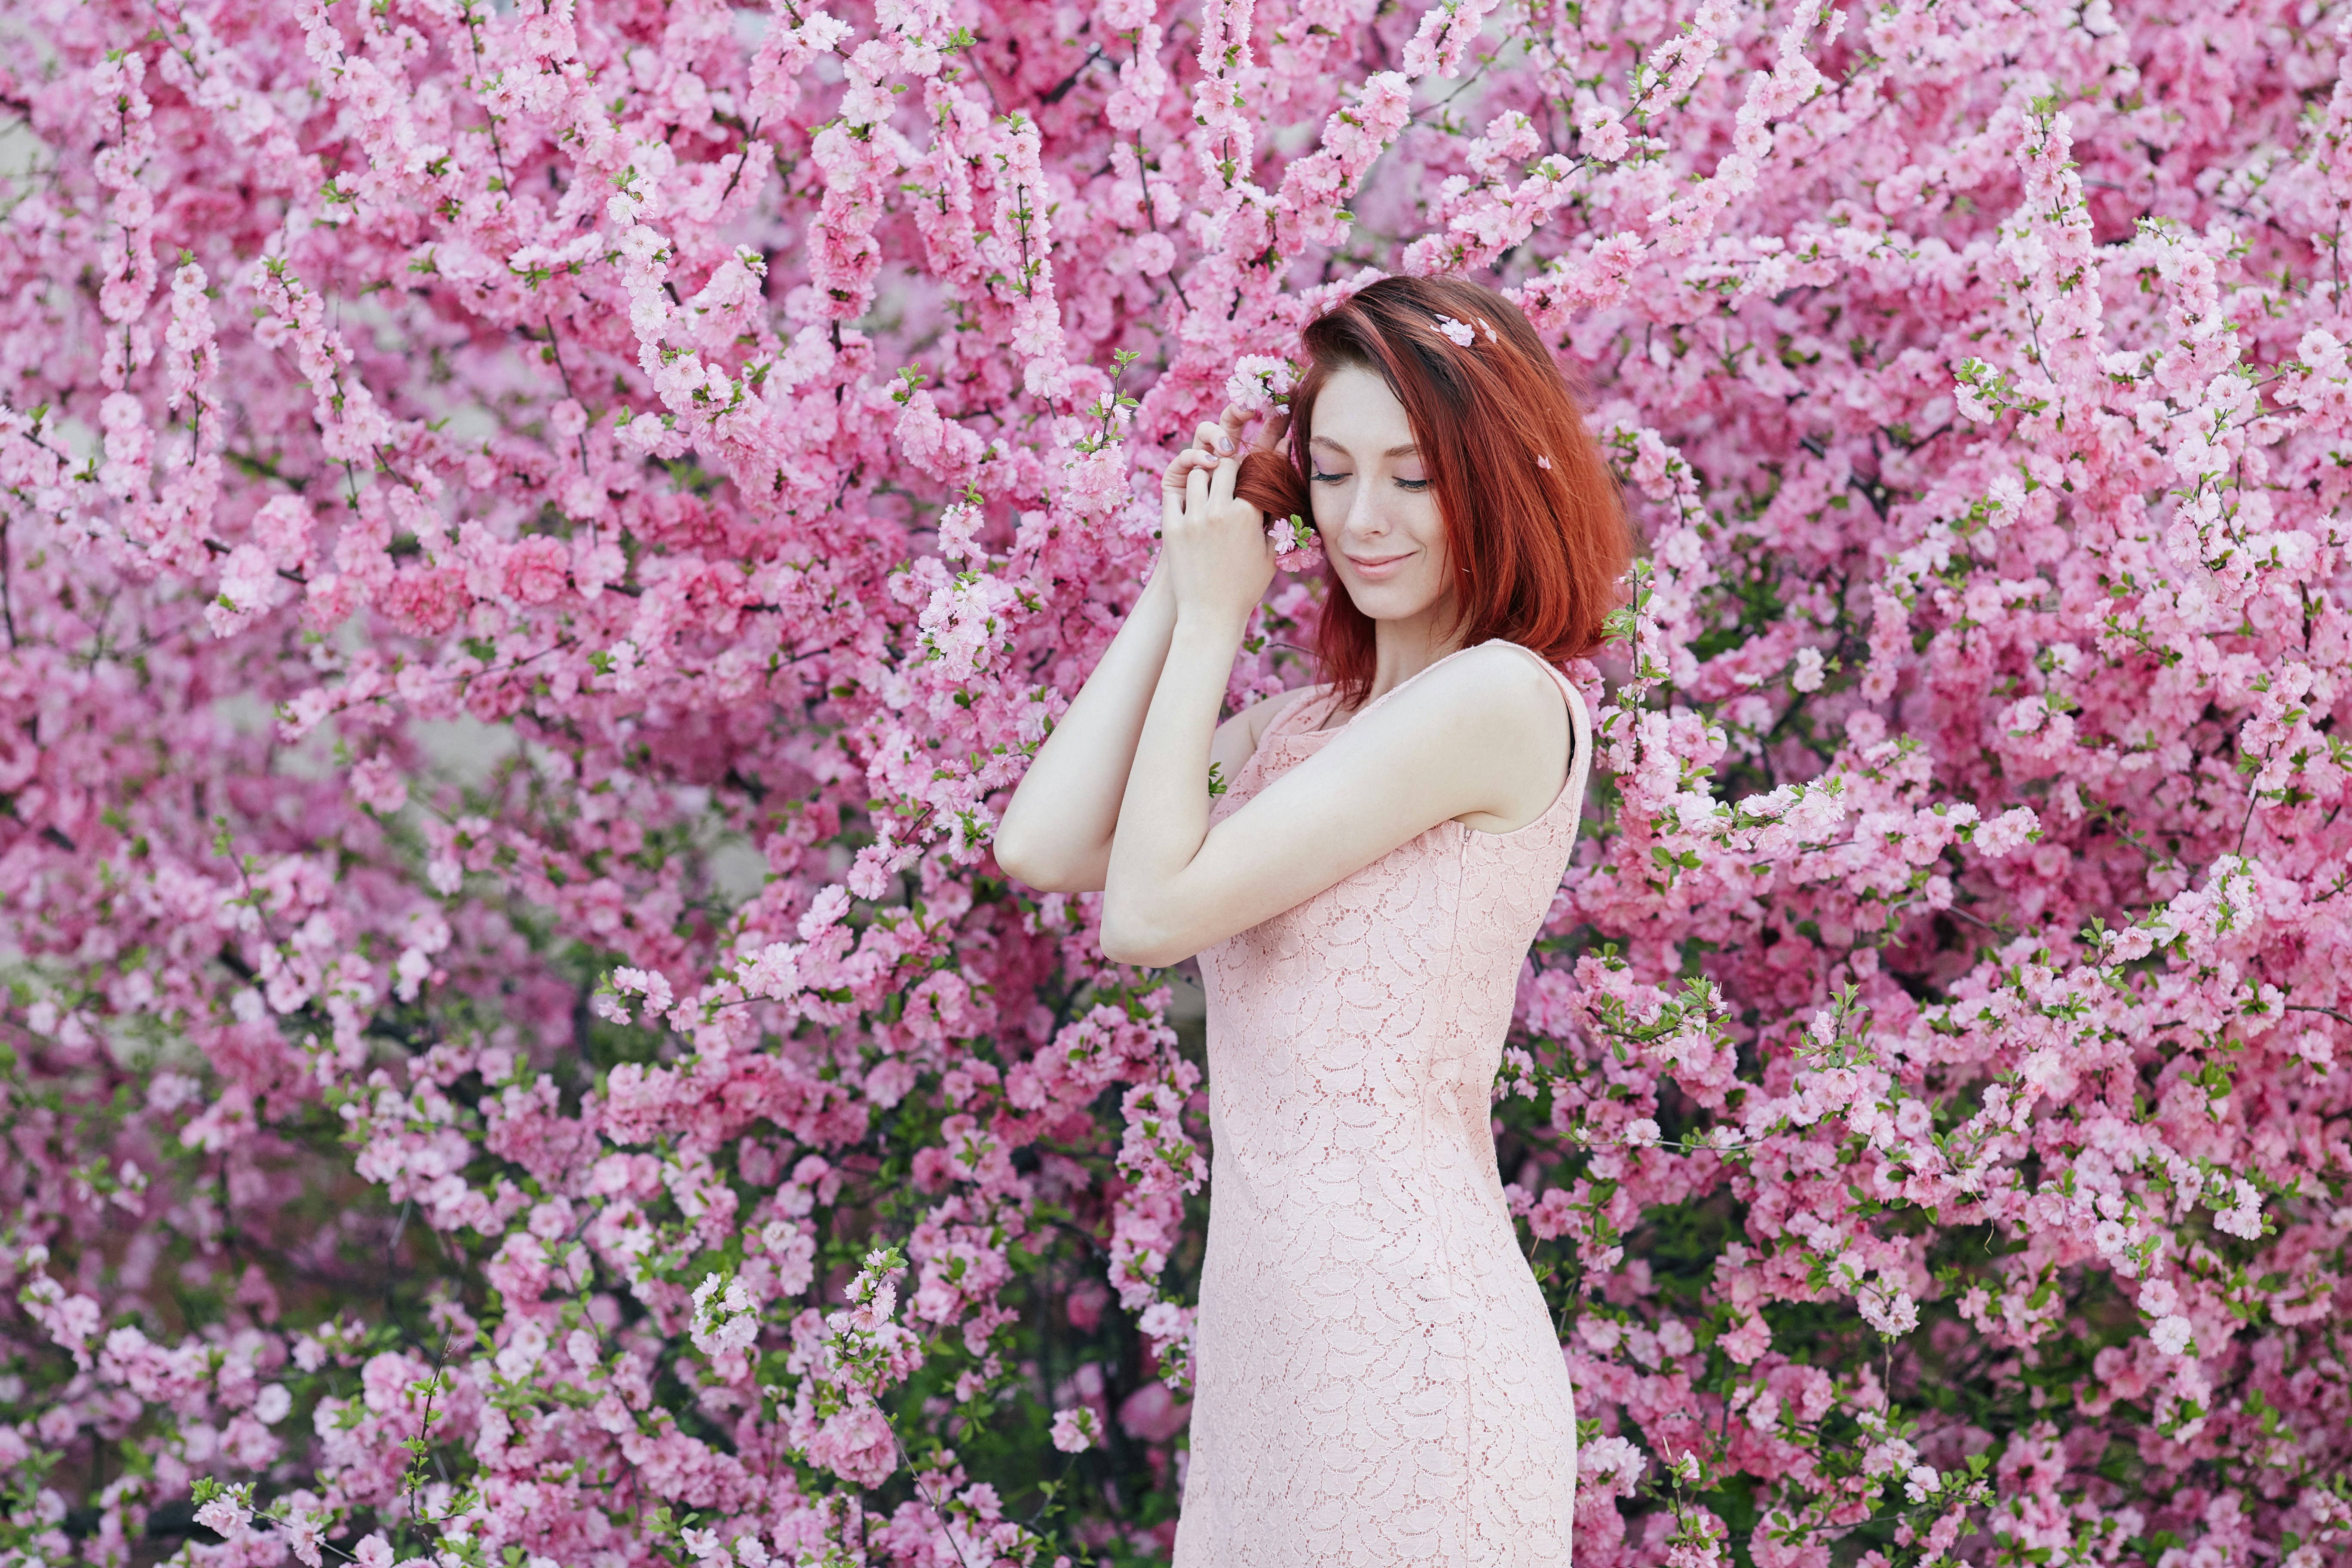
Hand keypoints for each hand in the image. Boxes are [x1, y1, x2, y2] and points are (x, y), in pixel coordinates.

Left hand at [1157, 403, 1290, 630]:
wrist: (1210, 615)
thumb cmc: (1245, 587)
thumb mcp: (1270, 552)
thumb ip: (1277, 518)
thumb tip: (1285, 490)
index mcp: (1248, 515)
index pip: (1253, 469)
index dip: (1258, 457)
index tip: (1261, 446)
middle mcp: (1219, 511)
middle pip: (1223, 464)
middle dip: (1228, 460)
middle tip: (1232, 462)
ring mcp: (1193, 518)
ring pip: (1197, 473)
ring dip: (1205, 472)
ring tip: (1212, 480)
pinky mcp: (1172, 527)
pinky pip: (1175, 492)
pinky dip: (1183, 488)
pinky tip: (1192, 495)